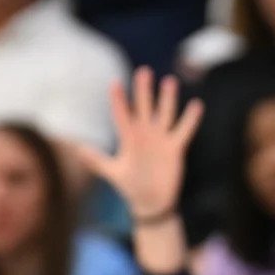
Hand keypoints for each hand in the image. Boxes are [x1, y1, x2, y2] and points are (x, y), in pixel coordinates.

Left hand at [78, 67, 202, 220]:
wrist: (150, 202)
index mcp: (128, 137)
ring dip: (167, 99)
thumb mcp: (112, 172)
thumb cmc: (130, 186)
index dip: (119, 100)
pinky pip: (184, 131)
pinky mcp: (175, 149)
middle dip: (143, 91)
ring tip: (169, 82)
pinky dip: (190, 120)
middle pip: (144, 107)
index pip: (121, 114)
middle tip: (144, 72)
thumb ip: (96, 160)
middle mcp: (145, 134)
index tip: (115, 83)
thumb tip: (77, 149)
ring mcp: (161, 139)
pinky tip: (196, 105)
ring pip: (165, 114)